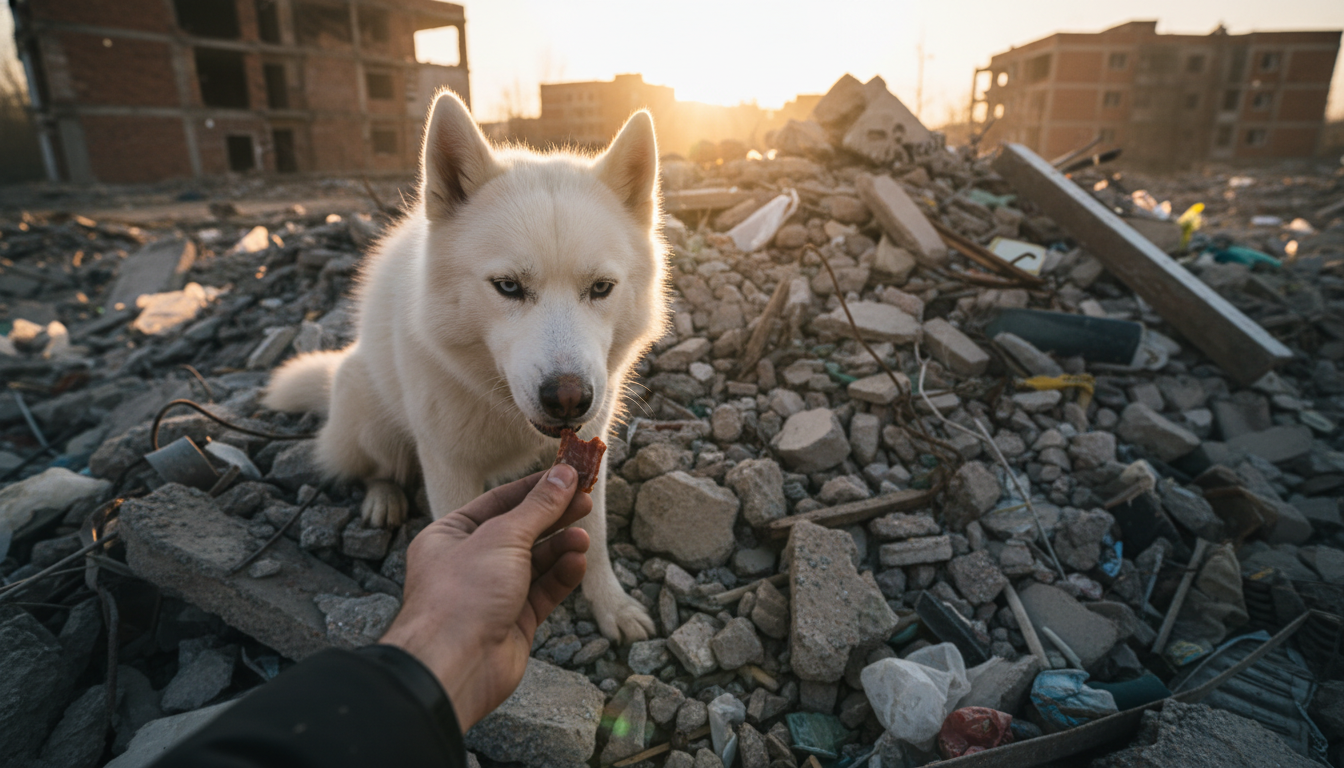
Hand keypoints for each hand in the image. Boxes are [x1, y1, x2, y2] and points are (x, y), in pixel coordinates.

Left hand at [379, 464, 591, 729]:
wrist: (454, 666)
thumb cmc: (462, 594)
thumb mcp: (503, 537)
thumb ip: (539, 506)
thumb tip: (565, 474)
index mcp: (450, 536)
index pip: (499, 502)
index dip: (535, 488)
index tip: (569, 475)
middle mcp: (469, 563)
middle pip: (520, 531)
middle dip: (554, 517)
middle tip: (587, 501)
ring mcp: (492, 594)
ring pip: (535, 562)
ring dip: (560, 547)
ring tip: (583, 539)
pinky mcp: (513, 622)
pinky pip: (542, 591)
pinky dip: (561, 576)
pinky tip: (577, 562)